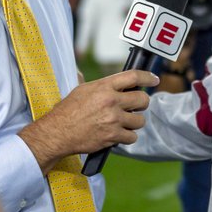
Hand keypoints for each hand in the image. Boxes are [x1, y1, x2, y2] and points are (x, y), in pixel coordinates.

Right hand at [18, 70, 155, 173]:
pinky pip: (132, 136)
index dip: (147, 77)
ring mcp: (113, 119)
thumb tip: (89, 74)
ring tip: (125, 122)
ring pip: (140, 120)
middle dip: (142, 103)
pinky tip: (120, 134)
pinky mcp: (113, 136)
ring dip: (135, 122)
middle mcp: (111, 101)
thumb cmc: (66, 111)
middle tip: (136, 106)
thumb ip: (95, 84)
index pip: (133, 76)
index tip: (154, 80)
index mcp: (104, 86)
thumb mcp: (80, 89)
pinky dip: (128, 137)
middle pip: (142, 99)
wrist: (57, 133)